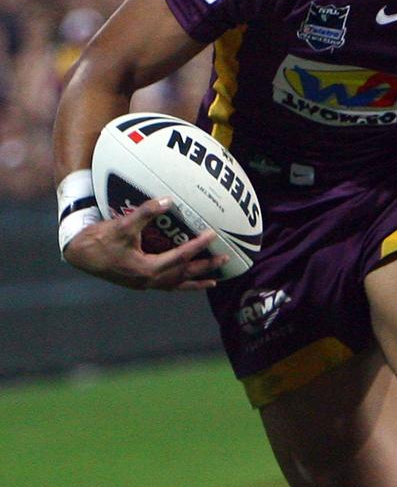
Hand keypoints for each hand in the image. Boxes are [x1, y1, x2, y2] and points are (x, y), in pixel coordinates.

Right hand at [63, 197, 228, 290]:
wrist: (79, 254)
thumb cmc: (99, 240)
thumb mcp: (123, 225)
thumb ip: (145, 213)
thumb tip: (167, 200)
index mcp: (147, 269)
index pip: (179, 257)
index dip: (197, 245)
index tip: (212, 234)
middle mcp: (148, 281)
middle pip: (184, 275)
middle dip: (206, 267)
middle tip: (226, 259)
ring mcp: (144, 284)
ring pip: (176, 285)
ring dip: (196, 281)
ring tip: (214, 281)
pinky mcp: (139, 282)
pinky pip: (166, 286)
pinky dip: (181, 285)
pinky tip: (187, 283)